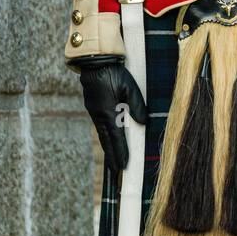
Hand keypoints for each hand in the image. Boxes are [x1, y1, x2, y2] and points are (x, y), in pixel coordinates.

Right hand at [76, 56, 146, 173]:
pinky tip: (109, 143)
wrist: (95, 61)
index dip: (120, 152)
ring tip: (113, 163)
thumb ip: (136, 105)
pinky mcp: (93, 107)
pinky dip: (105, 138)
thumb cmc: (114, 72)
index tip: (123, 167)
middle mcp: (100, 115)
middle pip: (107, 141)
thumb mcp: (129, 87)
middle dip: (112, 158)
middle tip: (116, 174)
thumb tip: (143, 122)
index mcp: (108, 112)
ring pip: (103, 135)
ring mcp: (95, 112)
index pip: (116, 137)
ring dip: (108, 149)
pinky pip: (101, 127)